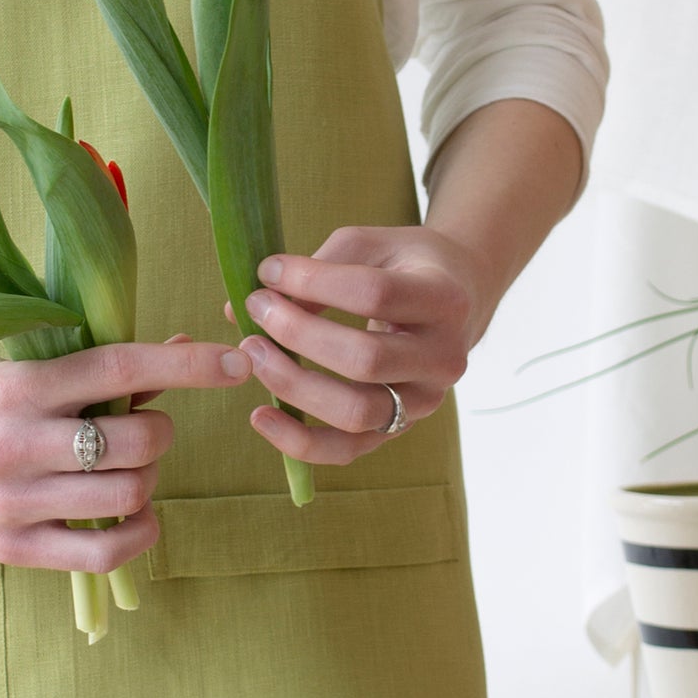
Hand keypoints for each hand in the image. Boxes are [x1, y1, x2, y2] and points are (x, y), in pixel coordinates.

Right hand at [0, 335, 251, 572]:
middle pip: (139, 439)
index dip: (189, 363)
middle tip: (140, 428)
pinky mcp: (9, 547)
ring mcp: (13, 500)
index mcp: (17, 383)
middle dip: (158, 431)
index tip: (235, 359)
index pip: (121, 366)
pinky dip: (137, 535)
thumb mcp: (4, 363)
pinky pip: (102, 553)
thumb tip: (173, 351)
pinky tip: (134, 518)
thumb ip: (82, 365)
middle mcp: (16, 441)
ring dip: (148, 477)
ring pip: (129, 495)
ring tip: (128, 468)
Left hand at [229, 225, 480, 467]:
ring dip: (293, 385)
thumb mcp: (371, 247)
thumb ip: (316, 268)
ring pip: (356, 411)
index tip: (268, 270)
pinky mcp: (398, 429)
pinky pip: (347, 450)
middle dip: (298, 334)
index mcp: (444, 299)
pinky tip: (260, 416)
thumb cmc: (403, 266)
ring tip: (251, 353)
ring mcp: (424, 402)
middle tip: (257, 309)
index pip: (374, 293)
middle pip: (366, 359)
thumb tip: (240, 307)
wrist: (457, 302)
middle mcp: (444, 358)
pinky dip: (299, 442)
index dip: (313, 281)